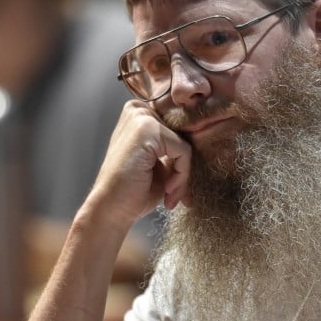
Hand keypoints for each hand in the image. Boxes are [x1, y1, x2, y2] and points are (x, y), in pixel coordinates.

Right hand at [83, 100, 191, 227]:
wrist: (112, 210)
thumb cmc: (135, 191)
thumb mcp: (161, 165)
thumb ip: (176, 149)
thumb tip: (208, 146)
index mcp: (140, 114)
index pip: (179, 130)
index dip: (183, 158)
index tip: (177, 186)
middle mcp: (138, 110)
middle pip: (184, 136)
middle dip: (184, 169)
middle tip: (176, 195)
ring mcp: (141, 117)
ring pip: (185, 145)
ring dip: (183, 176)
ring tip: (171, 196)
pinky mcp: (147, 129)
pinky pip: (183, 151)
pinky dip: (181, 176)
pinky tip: (168, 192)